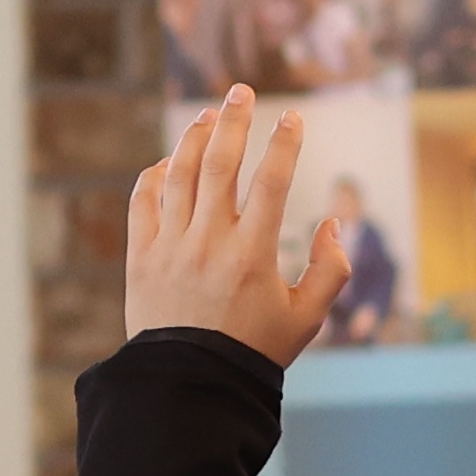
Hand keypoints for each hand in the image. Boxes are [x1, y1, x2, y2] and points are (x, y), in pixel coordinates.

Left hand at [126, 87, 349, 366]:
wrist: (189, 385)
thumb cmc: (252, 352)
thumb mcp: (306, 320)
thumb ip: (331, 270)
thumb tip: (334, 223)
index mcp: (253, 255)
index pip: (273, 182)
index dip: (285, 144)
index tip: (293, 117)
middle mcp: (210, 243)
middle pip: (221, 163)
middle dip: (235, 120)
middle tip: (242, 90)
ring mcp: (171, 247)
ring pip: (181, 174)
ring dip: (195, 138)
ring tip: (209, 116)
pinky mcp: (141, 257)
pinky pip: (144, 201)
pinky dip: (156, 174)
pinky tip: (170, 161)